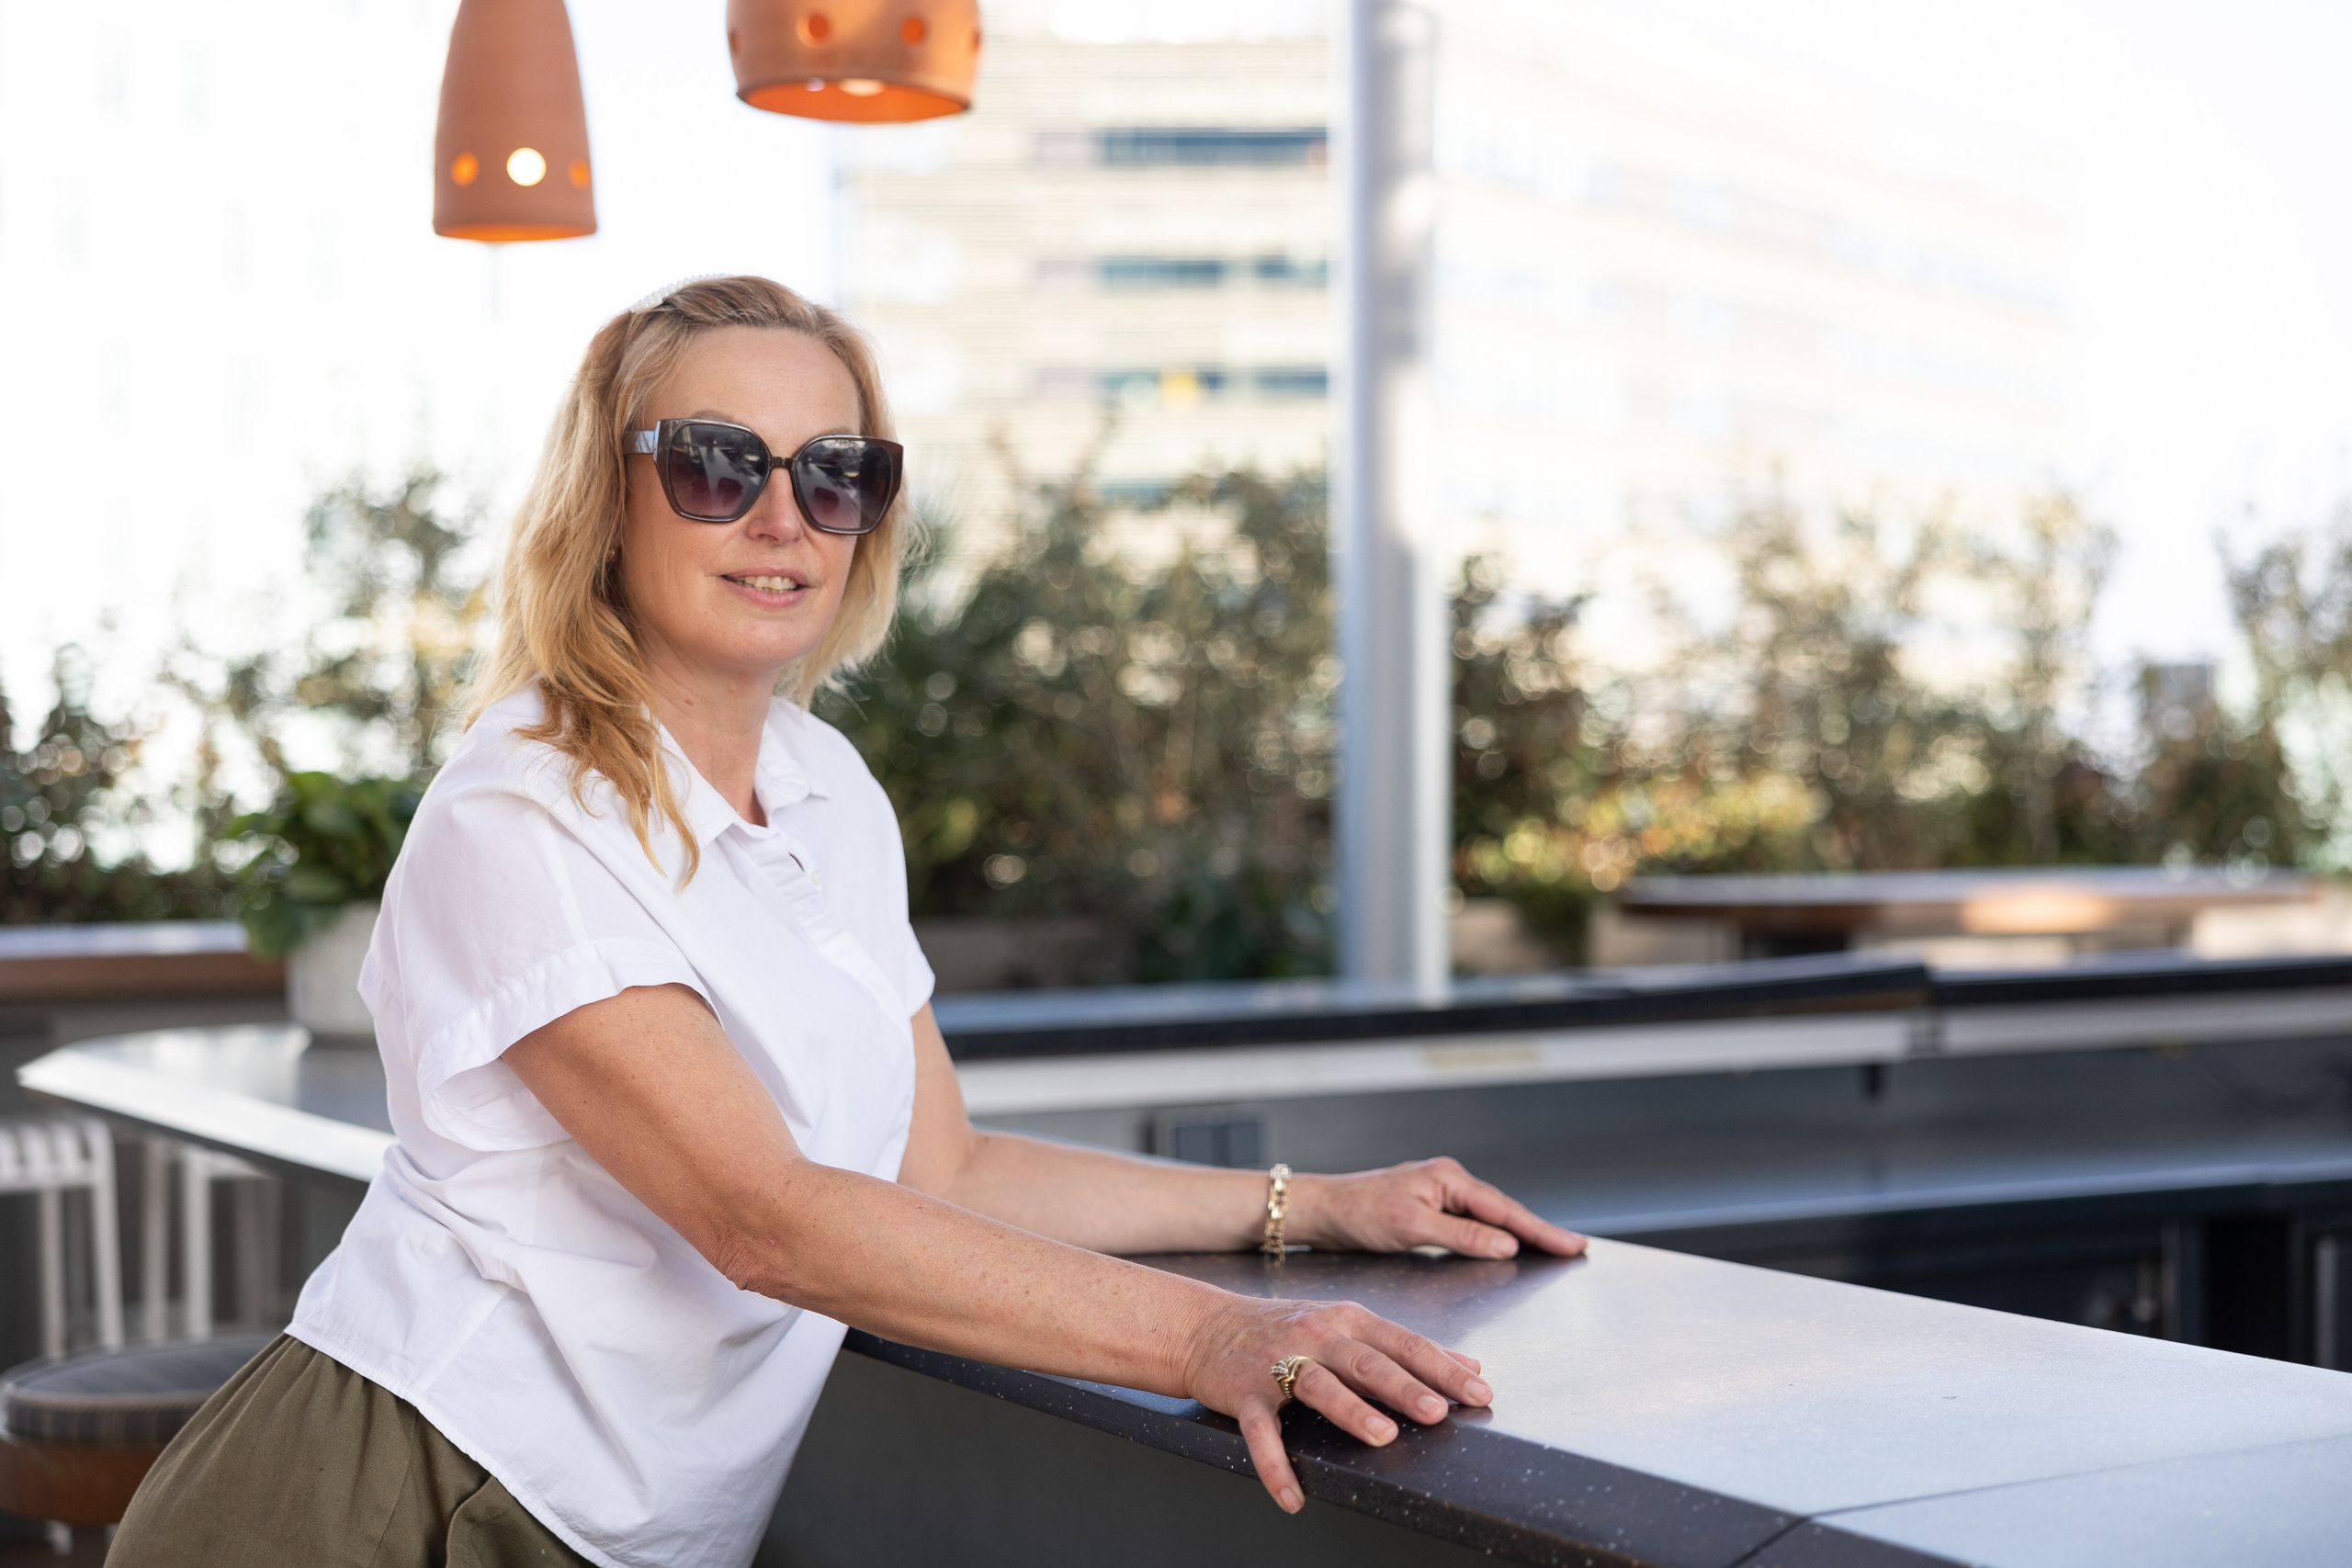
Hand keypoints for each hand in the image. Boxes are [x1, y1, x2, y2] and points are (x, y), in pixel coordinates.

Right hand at [1182, 1291, 1490, 1512]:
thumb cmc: (1287, 1328)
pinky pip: (1261, 1432)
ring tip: (1382, 1436)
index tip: (1480, 1392)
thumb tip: (1469, 1362)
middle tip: (1438, 1411)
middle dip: (1404, 1386)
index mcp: (1348, 1320)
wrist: (1205, 1327)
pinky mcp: (1244, 1393)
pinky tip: (1293, 1497)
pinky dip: (1275, 1465)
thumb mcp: (1348, 1325)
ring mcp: (1277, 1363)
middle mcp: (1316, 1335)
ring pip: (1318, 1386)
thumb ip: (1405, 1346)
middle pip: (1366, 1361)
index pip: (1404, 1343)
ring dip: (1351, 1411)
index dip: (1442, 1368)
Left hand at [1290, 1157, 1587, 1259]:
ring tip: (1553, 1247)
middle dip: (1540, 1230)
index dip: (1541, 1231)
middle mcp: (1448, 1180)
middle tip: (1575, 1249)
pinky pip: (1474, 1221)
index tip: (1573, 1245)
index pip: (1506, 1210)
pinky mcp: (1429, 1207)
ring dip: (1521, 1232)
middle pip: (1505, 1210)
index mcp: (1449, 1178)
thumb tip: (1507, 1244)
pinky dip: (1495, 1233)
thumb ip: (1462, 1235)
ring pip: (1491, 1215)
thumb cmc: (1359, 1214)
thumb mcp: (1412, 1227)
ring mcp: (1439, 1192)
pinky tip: (1507, 1245)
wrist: (1323, 1210)